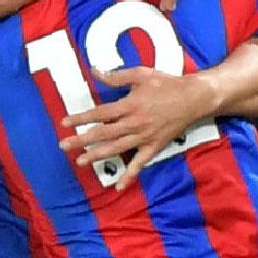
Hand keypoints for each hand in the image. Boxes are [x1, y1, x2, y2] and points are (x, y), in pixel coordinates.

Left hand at [59, 65, 218, 184]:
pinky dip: (129, 176)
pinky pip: (140, 164)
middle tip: (64, 146)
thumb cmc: (166, 84)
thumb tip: (94, 71)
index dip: (81, 118)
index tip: (65, 123)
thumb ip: (116, 76)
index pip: (99, 114)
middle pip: (103, 133)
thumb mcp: (140, 74)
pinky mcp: (154, 147)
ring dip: (97, 155)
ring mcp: (144, 137)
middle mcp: (134, 123)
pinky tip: (118, 186)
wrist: (193, 98)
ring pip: (116, 149)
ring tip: (80, 161)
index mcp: (129, 105)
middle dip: (81, 140)